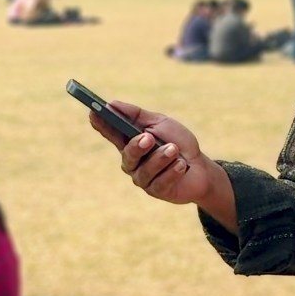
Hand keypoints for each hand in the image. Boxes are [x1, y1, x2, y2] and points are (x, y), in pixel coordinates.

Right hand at [89, 100, 213, 206]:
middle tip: (148, 137)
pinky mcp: (157, 191)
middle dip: (137, 146)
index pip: (111, 133)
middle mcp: (133, 162)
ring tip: (174, 149)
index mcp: (130, 142)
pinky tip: (182, 165)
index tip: (93, 112)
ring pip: (145, 169)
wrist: (201, 168)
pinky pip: (160, 182)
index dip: (101, 124)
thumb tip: (111, 104)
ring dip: (162, 158)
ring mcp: (143, 178)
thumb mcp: (160, 123)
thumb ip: (136, 115)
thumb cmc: (179, 142)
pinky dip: (173, 171)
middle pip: (127, 155)